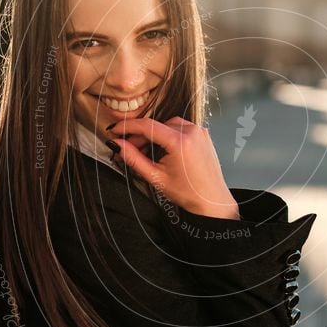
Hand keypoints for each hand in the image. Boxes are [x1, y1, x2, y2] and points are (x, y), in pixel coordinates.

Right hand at [105, 117, 240, 219]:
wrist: (211, 201)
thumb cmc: (187, 192)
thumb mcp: (155, 177)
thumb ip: (133, 158)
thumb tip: (117, 144)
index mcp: (180, 142)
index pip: (147, 126)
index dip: (127, 126)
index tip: (114, 129)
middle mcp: (192, 132)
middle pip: (157, 125)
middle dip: (140, 135)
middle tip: (128, 147)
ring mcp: (200, 132)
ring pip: (168, 125)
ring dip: (155, 134)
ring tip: (146, 151)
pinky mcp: (203, 134)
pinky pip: (180, 128)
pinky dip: (168, 134)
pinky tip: (162, 148)